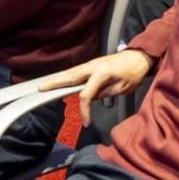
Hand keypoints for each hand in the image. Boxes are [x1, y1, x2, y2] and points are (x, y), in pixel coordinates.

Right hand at [34, 47, 153, 120]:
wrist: (139, 56)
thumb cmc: (133, 74)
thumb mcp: (122, 88)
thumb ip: (105, 93)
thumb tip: (91, 98)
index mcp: (101, 74)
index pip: (86, 95)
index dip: (84, 110)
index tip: (87, 123)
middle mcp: (92, 66)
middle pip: (70, 77)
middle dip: (55, 83)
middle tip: (39, 88)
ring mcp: (91, 64)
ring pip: (71, 72)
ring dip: (57, 78)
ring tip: (43, 85)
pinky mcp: (91, 64)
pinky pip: (75, 71)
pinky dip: (65, 76)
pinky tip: (58, 80)